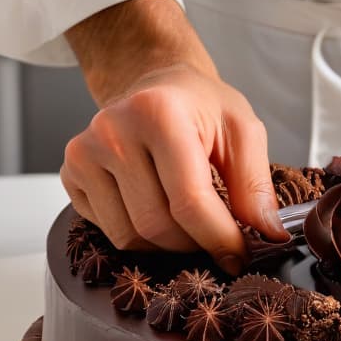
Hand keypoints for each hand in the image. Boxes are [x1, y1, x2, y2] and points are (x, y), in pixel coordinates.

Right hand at [60, 0, 287, 274]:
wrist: (156, 84)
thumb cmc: (201, 107)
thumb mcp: (243, 132)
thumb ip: (256, 185)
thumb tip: (268, 235)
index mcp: (158, 113)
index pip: (189, 202)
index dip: (220, 239)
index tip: (241, 256)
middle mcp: (112, 131)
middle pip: (156, 226)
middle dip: (195, 245)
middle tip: (218, 241)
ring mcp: (84, 153)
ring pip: (128, 237)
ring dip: (168, 246)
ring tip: (190, 226)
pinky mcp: (71, 174)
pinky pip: (108, 231)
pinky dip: (140, 236)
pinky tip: (158, 209)